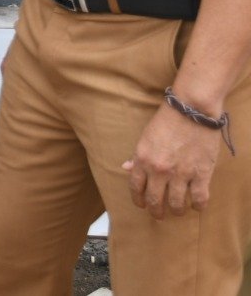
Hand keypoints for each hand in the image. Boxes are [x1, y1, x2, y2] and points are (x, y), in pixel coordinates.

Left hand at [125, 101, 223, 217]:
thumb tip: (126, 167)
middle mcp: (159, 170)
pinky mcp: (201, 174)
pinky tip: (197, 206)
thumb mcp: (145, 137)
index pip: (136, 187)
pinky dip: (198, 206)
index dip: (138, 199)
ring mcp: (181, 174)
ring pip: (177, 203)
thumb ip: (137, 156)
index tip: (142, 205)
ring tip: (178, 210)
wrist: (191, 110)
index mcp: (142, 160)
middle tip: (158, 215)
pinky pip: (199, 198)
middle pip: (155, 200)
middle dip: (156, 211)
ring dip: (177, 210)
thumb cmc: (166, 121)